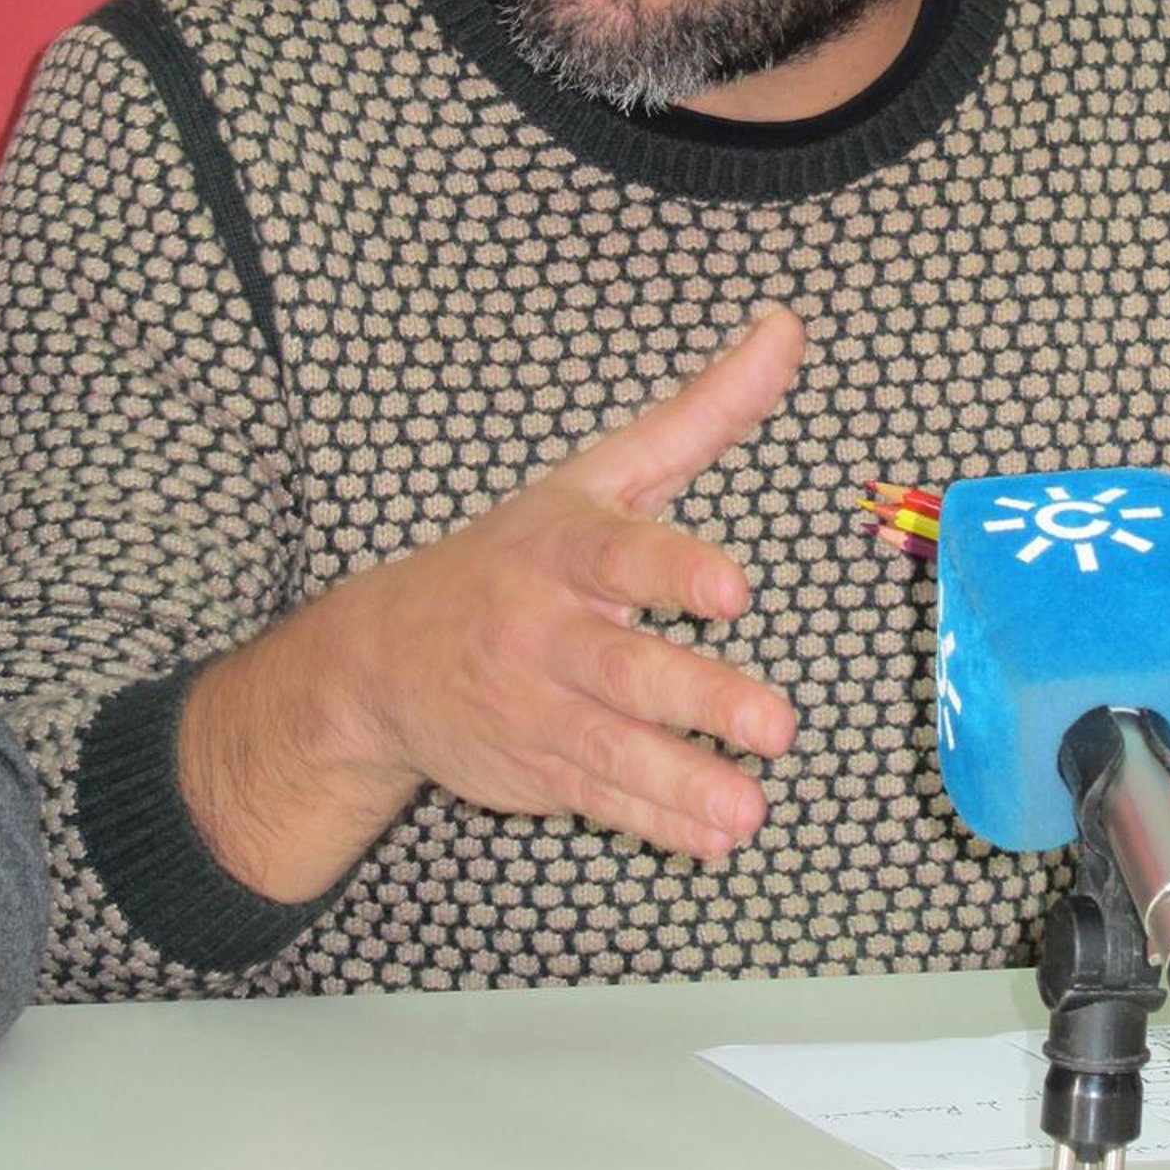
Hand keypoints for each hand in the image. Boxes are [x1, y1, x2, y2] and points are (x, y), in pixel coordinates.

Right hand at [340, 306, 805, 856]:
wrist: (382, 657)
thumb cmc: (519, 552)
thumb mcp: (601, 474)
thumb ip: (704, 412)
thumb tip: (788, 329)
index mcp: (566, 548)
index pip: (622, 554)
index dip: (675, 570)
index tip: (732, 590)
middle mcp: (547, 629)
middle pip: (626, 666)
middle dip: (700, 697)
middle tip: (778, 724)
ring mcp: (538, 707)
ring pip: (614, 749)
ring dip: (684, 781)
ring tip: (750, 810)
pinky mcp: (538, 770)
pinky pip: (599, 800)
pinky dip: (655, 823)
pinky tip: (710, 840)